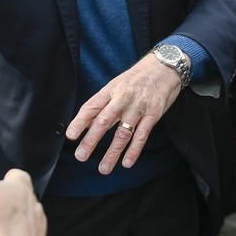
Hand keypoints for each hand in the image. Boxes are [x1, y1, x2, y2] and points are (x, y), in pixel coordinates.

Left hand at [66, 53, 181, 174]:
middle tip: (81, 156)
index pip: (92, 106)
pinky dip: (134, 151)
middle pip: (104, 121)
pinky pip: (142, 135)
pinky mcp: (154, 114)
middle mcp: (123, 98)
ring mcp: (138, 107)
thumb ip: (104, 103)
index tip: (71, 136)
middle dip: (91, 140)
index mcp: (111, 90)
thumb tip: (87, 123)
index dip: (80, 121)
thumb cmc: (136, 78)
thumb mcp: (117, 85)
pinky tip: (127, 163)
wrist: (164, 66)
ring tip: (103, 168)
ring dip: (112, 152)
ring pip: (123, 133)